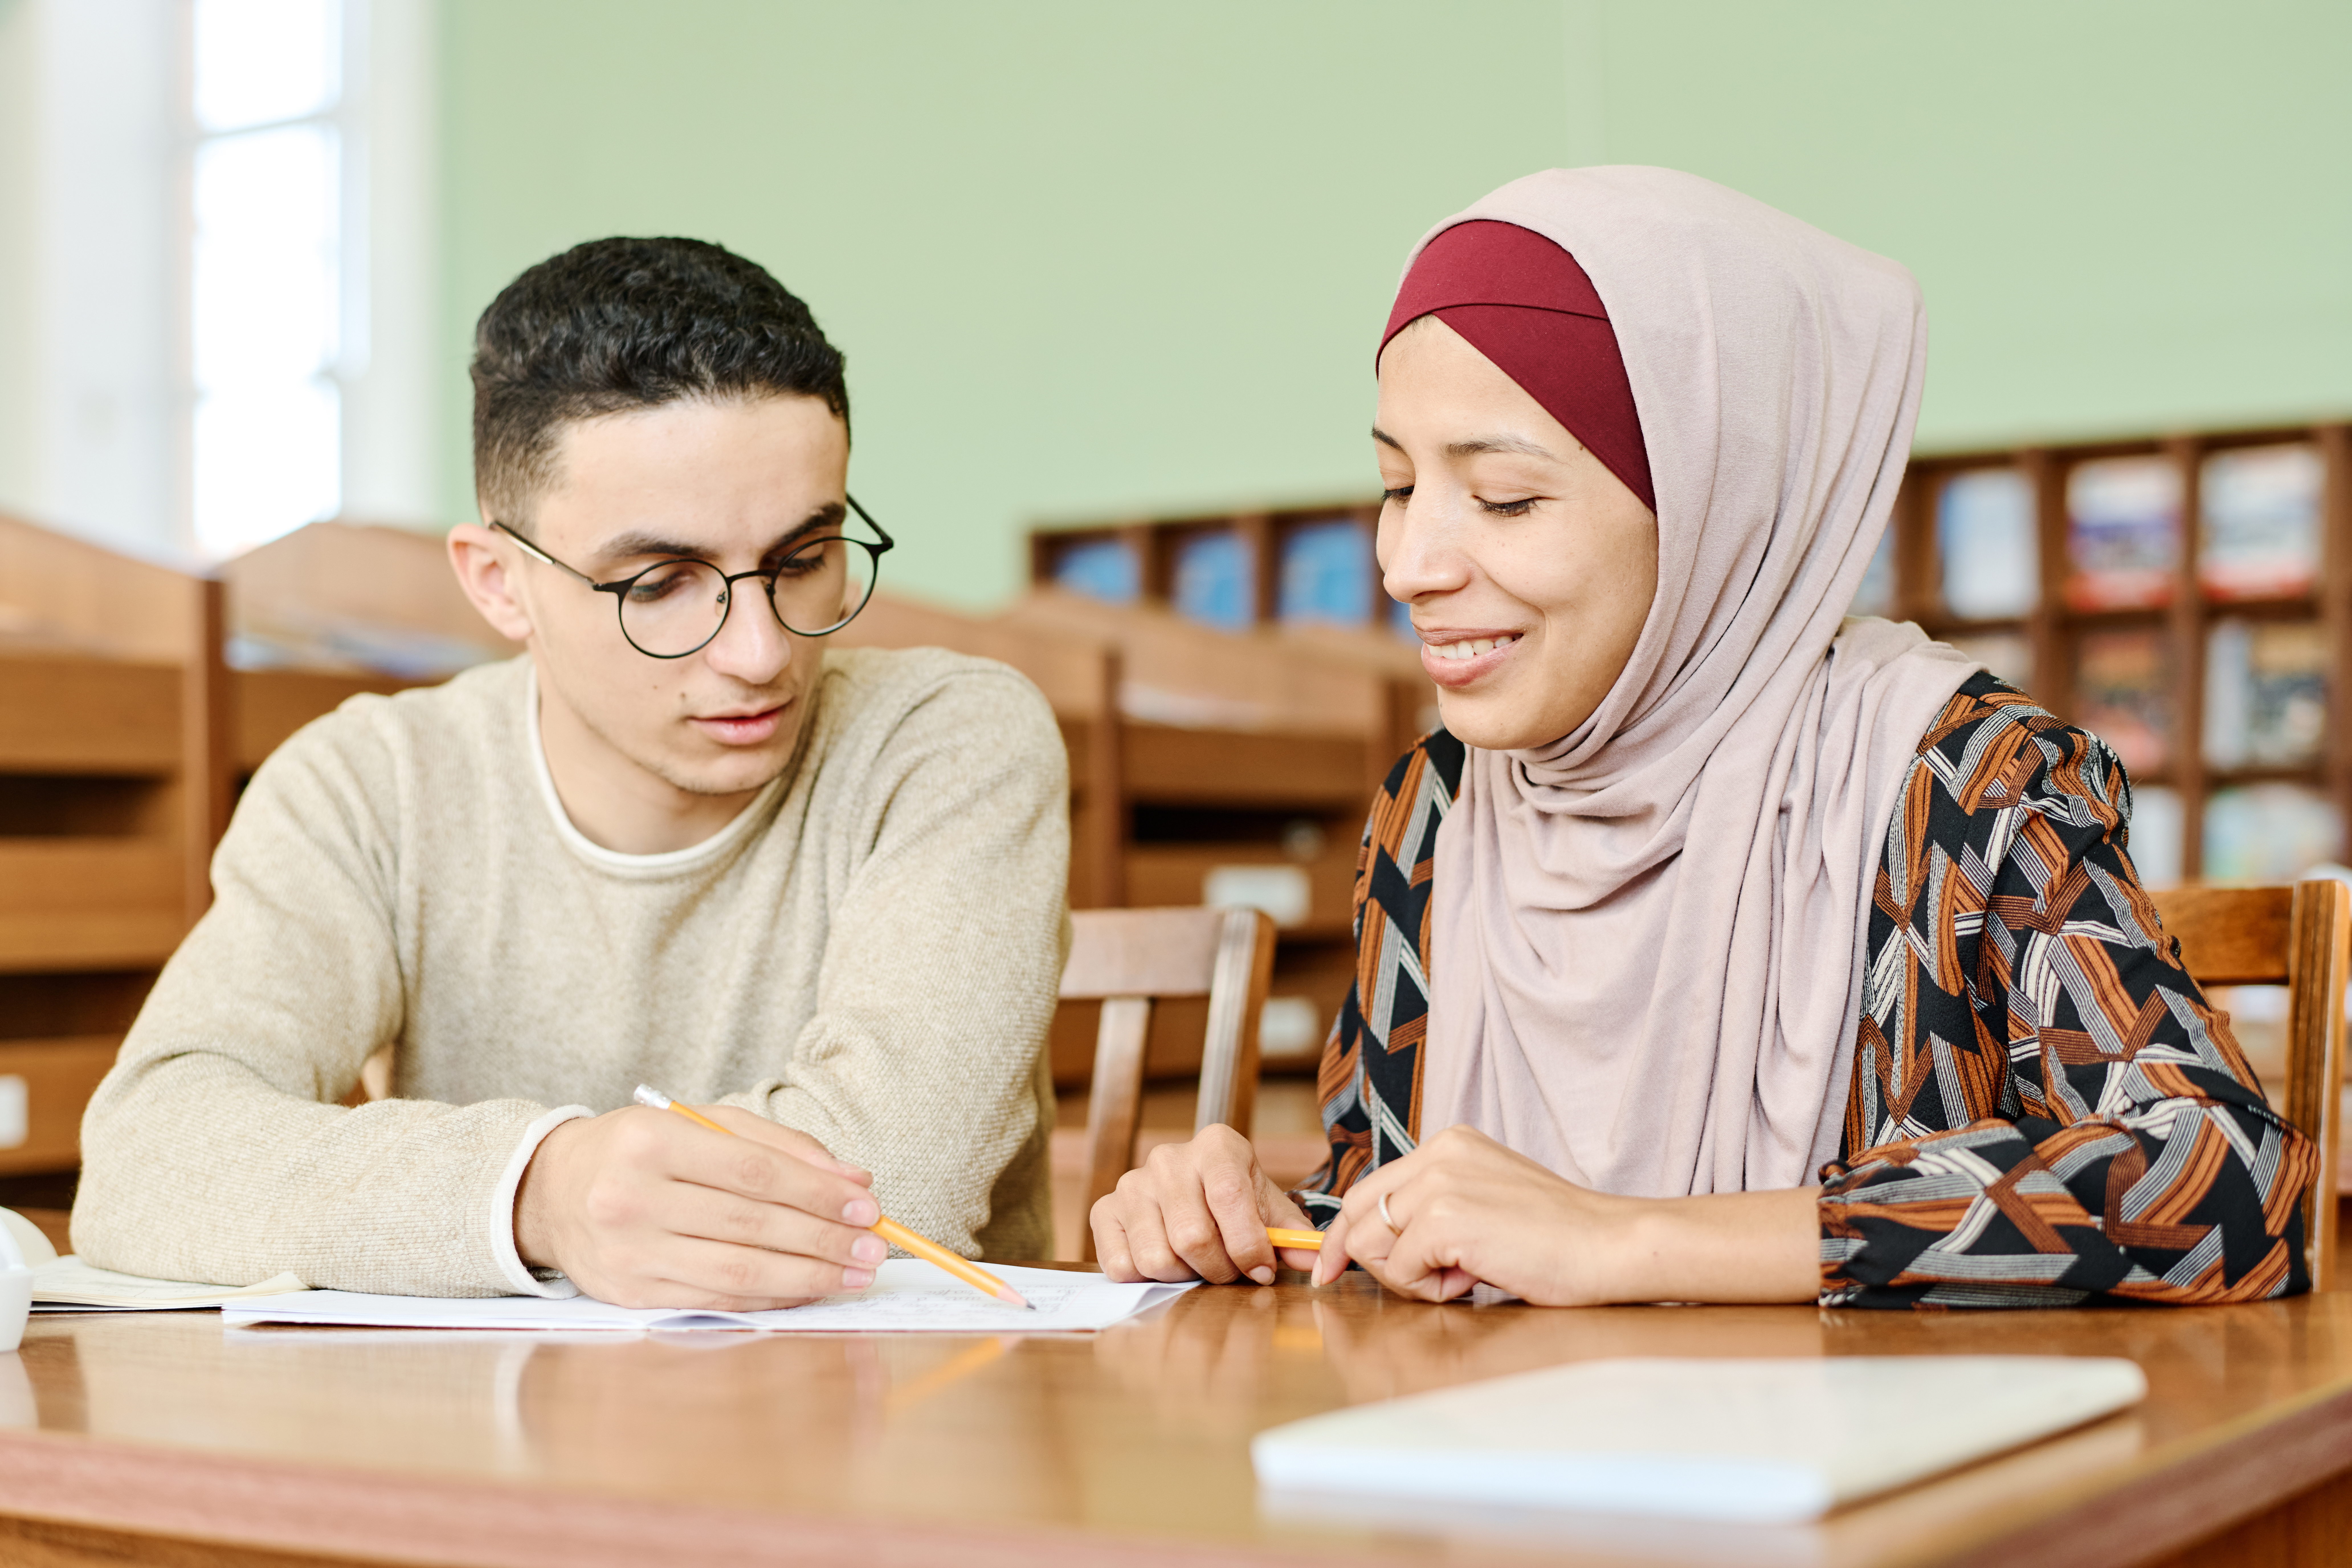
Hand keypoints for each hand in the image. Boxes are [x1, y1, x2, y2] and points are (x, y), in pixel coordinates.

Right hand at [514, 1104, 883, 1309]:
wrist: (552, 1191)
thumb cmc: (642, 1150)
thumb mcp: (702, 1123)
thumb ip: (780, 1146)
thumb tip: (853, 1181)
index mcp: (650, 1143)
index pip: (753, 1172)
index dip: (817, 1193)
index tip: (867, 1205)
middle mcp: (632, 1198)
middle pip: (751, 1225)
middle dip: (824, 1238)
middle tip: (874, 1246)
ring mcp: (629, 1252)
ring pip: (738, 1271)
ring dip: (808, 1276)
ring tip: (855, 1273)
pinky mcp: (631, 1294)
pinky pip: (718, 1299)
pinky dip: (772, 1296)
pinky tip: (809, 1289)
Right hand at [1090, 1124, 1324, 1284]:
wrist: (1193, 1191)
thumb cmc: (1235, 1203)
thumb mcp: (1269, 1209)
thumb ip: (1291, 1235)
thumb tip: (1313, 1260)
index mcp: (1217, 1146)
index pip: (1230, 1200)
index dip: (1248, 1246)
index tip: (1262, 1270)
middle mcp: (1168, 1158)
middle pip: (1192, 1237)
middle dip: (1218, 1269)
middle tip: (1228, 1272)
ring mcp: (1131, 1183)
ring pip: (1157, 1257)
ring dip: (1184, 1276)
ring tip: (1197, 1265)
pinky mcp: (1104, 1210)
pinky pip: (1121, 1265)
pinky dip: (1147, 1279)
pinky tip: (1165, 1262)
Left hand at [1311, 1124, 1819, 1305]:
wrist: (1610, 1244)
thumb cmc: (1557, 1238)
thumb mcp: (1486, 1202)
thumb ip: (1437, 1209)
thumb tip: (1384, 1245)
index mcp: (1449, 1145)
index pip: (1370, 1188)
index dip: (1345, 1232)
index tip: (1331, 1266)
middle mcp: (1438, 1153)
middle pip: (1358, 1213)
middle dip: (1357, 1258)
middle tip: (1398, 1286)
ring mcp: (1440, 1183)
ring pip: (1375, 1245)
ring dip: (1411, 1276)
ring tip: (1466, 1274)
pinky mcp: (1446, 1218)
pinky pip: (1402, 1269)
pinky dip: (1431, 1288)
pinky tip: (1477, 1278)